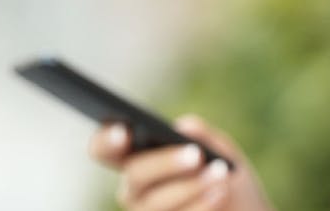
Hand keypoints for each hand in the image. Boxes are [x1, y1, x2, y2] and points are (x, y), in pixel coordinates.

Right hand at [88, 114, 274, 210]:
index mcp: (137, 158)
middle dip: (166, 163)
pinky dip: (199, 206)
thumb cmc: (226, 177)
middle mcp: (135, 190)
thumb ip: (203, 135)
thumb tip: (183, 127)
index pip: (104, 148)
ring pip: (153, 203)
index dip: (106, 139)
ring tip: (220, 174)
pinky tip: (219, 194)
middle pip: (135, 174)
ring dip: (190, 186)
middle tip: (196, 154)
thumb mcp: (221, 150)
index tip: (123, 132)